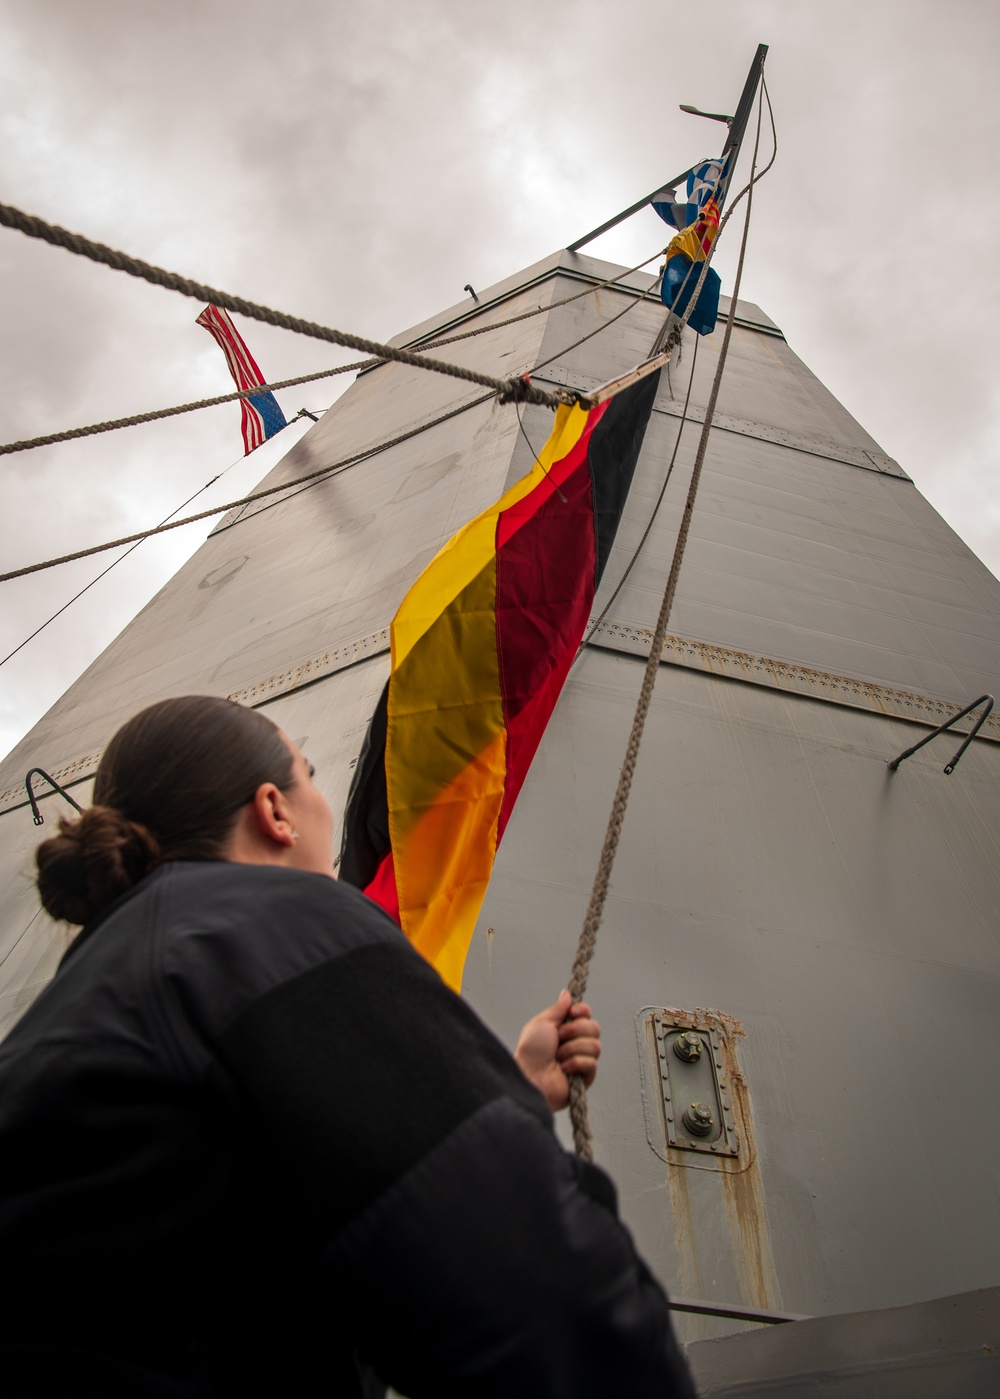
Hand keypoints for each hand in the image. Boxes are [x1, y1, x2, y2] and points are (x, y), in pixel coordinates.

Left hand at [513, 989, 600, 1112]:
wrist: (529, 1076)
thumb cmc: (531, 1051)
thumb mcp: (542, 1023)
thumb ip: (558, 1009)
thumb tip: (566, 994)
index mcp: (565, 1029)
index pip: (586, 1015)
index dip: (583, 1011)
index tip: (572, 1013)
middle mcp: (575, 1043)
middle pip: (595, 1027)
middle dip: (576, 1030)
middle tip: (559, 1037)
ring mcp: (582, 1060)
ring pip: (595, 1045)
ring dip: (572, 1048)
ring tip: (558, 1057)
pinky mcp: (585, 1077)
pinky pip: (592, 1063)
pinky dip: (575, 1063)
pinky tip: (563, 1069)